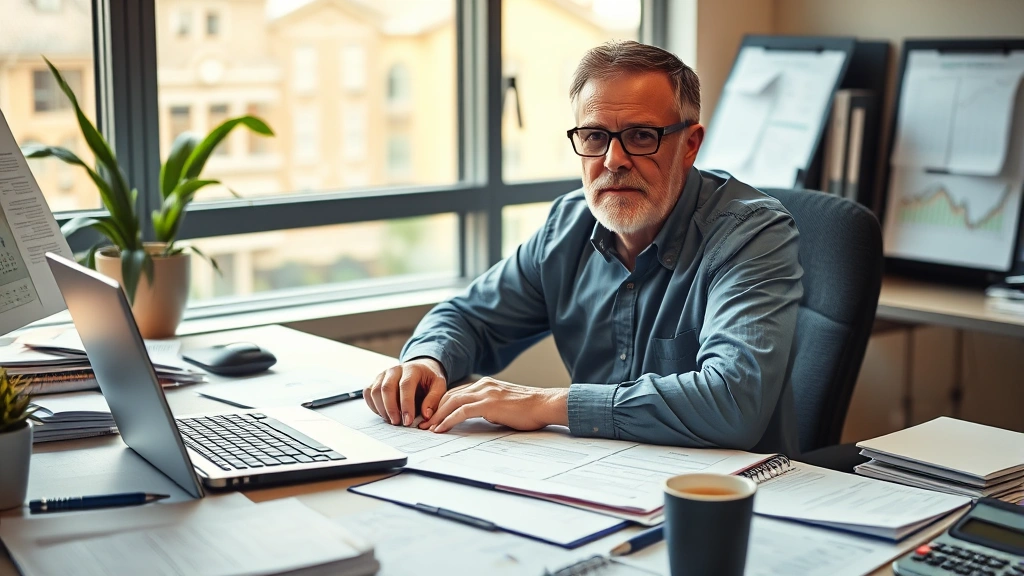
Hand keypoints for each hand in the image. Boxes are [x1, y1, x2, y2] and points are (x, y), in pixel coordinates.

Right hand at [364, 358, 446, 425]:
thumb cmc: (429, 380)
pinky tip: (384, 414)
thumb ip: (434, 400)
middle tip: (398, 423)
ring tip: (393, 420)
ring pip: (375, 391)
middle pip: (386, 388)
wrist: (421, 370)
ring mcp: (383, 375)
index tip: (408, 421)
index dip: (406, 405)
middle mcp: (395, 370)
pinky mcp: (376, 381)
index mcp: (412, 369)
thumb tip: (426, 415)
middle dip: (391, 409)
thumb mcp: (439, 386)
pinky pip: (368, 393)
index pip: (405, 385)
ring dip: (382, 409)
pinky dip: (374, 406)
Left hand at [419, 377, 567, 432]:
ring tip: (427, 428)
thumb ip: (490, 407)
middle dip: (434, 410)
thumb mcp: (504, 405)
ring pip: (452, 402)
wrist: (546, 404)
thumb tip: (480, 417)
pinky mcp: (489, 403)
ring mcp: (485, 392)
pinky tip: (440, 429)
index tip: (431, 417)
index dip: (441, 405)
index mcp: (486, 384)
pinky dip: (448, 420)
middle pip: (450, 396)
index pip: (456, 393)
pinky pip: (461, 412)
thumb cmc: (530, 409)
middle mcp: (483, 385)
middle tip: (423, 424)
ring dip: (437, 416)